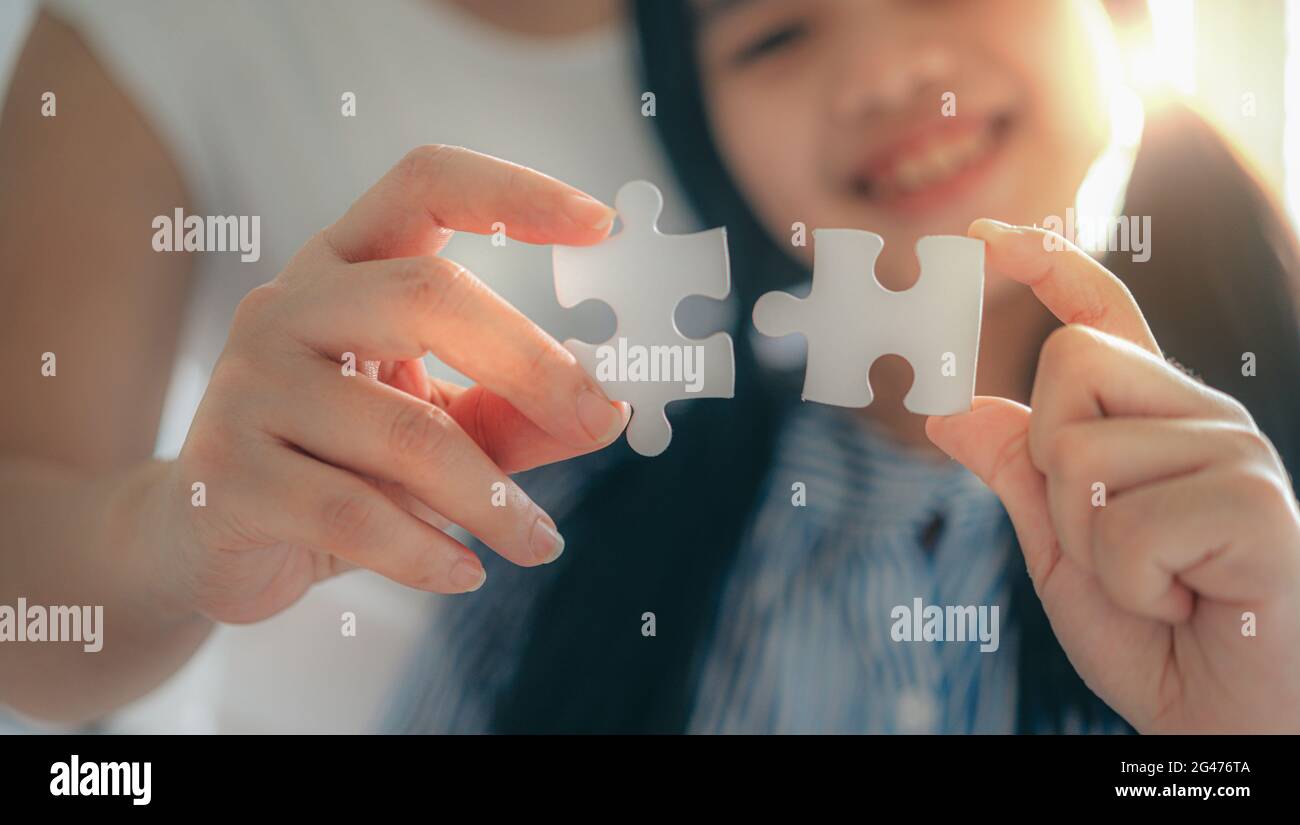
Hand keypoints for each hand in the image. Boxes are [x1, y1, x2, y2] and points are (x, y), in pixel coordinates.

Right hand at [154, 145, 627, 622]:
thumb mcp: (433, 424)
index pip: (426, 185)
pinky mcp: (226, 475)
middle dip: (532, 362)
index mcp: (344, 269)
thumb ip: (515, 411)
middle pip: (426, 295)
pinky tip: (466, 572)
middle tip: (600, 420)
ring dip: (493, 498)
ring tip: (539, 541)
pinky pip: (354, 514)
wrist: (203, 537)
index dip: (515, 193)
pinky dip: (428, 551)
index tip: (603, 225)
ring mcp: (248, 385)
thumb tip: (612, 411)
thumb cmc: (337, 463)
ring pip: (403, 431)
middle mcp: (289, 306)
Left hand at [927, 219, 1299, 731]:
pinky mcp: (1255, 506)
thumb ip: (1015, 473)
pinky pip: (1127, 525)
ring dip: (1090, 545)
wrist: (1225, 719)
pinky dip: (1131, 585)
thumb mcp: (1060, 548)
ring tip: (1157, 584)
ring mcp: (1235, 454)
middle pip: (1068, 364)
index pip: (1100, 319)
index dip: (1046, 266)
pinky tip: (1188, 602)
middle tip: (1110, 544)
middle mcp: (1201, 418)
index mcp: (1154, 420)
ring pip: (1083, 451)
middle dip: (1052, 466)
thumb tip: (946, 409)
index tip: (984, 235)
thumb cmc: (1152, 634)